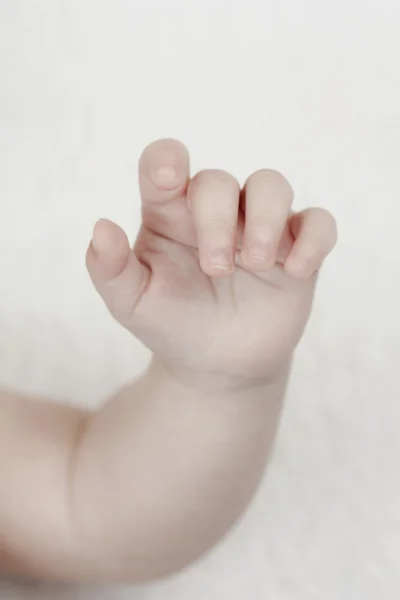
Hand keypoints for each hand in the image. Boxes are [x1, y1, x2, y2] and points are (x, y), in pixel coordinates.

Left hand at [86, 139, 336, 388]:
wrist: (216, 365)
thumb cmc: (171, 324)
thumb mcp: (132, 304)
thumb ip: (110, 269)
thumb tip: (102, 229)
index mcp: (169, 213)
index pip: (166, 164)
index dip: (166, 160)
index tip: (167, 179)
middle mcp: (215, 212)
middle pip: (219, 181)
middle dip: (216, 220)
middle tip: (215, 269)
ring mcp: (258, 227)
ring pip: (272, 185)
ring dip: (264, 218)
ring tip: (254, 263)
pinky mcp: (296, 248)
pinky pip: (318, 222)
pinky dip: (314, 238)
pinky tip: (296, 271)